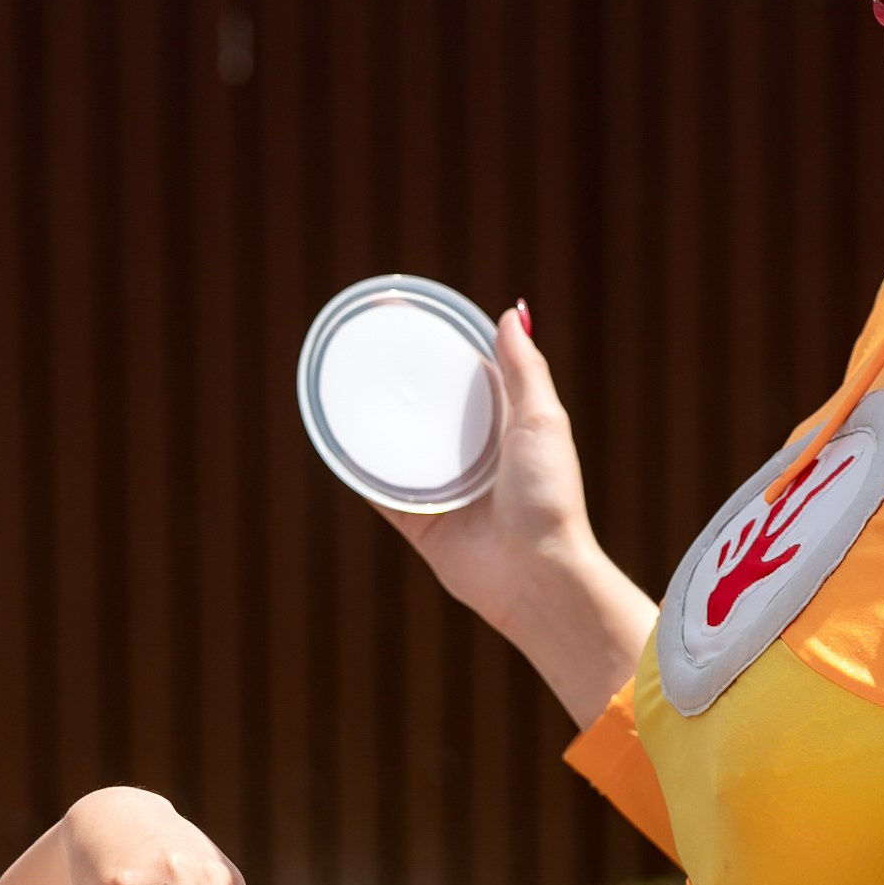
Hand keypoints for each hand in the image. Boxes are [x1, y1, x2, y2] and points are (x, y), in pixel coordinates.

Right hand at [377, 311, 655, 726]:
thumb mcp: (542, 419)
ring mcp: (444, 490)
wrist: (535, 573)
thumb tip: (514, 311)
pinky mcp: (419, 523)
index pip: (470, 378)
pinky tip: (334, 441)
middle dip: (402, 384)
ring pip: (400, 449)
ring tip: (343, 387)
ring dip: (375, 425)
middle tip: (368, 348)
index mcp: (506, 428)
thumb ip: (525, 368)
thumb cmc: (549, 497)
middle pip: (430, 411)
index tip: (413, 319)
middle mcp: (473, 457)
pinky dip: (359, 470)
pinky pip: (380, 491)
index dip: (444, 348)